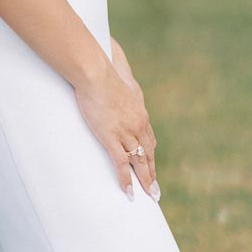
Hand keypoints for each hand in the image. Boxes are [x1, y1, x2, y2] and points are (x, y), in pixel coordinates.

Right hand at [74, 50, 159, 202]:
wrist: (95, 73)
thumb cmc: (103, 70)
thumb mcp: (119, 73)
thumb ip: (121, 73)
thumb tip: (118, 55)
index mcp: (140, 111)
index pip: (149, 138)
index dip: (151, 154)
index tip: (152, 164)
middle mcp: (138, 124)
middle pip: (149, 154)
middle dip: (152, 173)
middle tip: (155, 190)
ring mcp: (126, 132)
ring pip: (140, 162)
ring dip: (145, 181)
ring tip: (148, 196)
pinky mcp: (112, 137)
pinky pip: (122, 164)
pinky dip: (126, 180)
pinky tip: (129, 193)